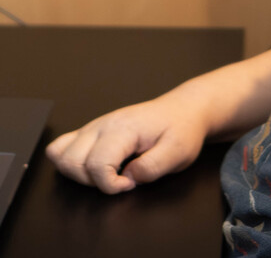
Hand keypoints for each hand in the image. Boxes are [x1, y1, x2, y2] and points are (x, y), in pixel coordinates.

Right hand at [46, 94, 208, 193]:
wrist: (184, 109)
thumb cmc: (181, 129)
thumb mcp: (178, 152)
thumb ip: (152, 167)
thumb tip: (127, 178)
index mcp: (124, 128)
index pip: (97, 164)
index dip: (110, 185)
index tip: (130, 184)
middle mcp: (104, 124)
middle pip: (72, 161)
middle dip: (92, 181)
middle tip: (119, 179)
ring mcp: (95, 125)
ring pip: (61, 154)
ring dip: (78, 172)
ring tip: (107, 172)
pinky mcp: (92, 129)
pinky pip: (61, 145)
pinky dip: (69, 160)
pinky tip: (93, 164)